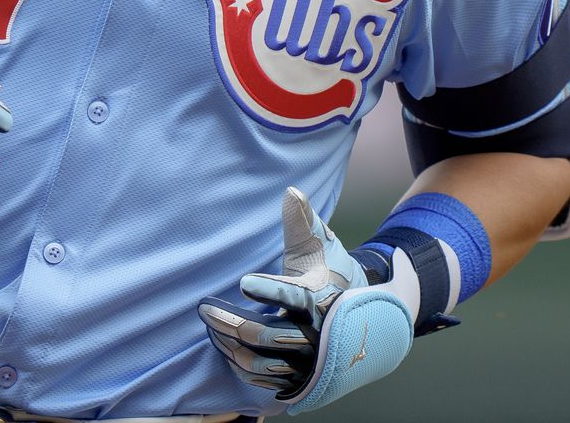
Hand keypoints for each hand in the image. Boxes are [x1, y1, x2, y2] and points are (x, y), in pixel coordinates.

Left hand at [199, 187, 414, 413]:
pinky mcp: (299, 378)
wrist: (365, 318)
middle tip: (204, 307)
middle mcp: (316, 336)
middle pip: (266, 336)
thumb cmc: (334, 274)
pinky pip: (262, 378)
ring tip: (210, 325)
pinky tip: (223, 345)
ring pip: (259, 361)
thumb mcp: (323, 246)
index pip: (294, 296)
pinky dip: (238, 364)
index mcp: (321, 299)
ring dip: (228, 344)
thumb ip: (304, 221)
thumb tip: (291, 191)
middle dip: (230, 322)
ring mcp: (307, 361)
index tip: (243, 281)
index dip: (269, 290)